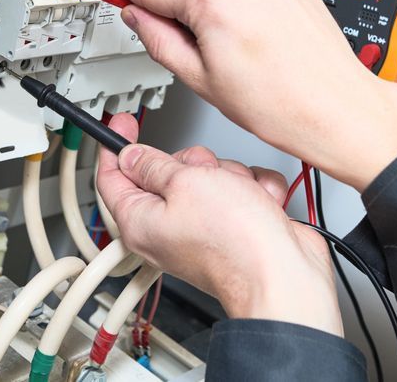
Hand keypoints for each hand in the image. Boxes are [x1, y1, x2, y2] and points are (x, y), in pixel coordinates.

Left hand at [98, 114, 343, 335]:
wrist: (284, 273)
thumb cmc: (233, 239)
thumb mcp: (184, 182)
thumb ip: (154, 164)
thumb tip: (130, 156)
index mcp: (140, 222)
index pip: (112, 178)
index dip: (116, 145)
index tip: (122, 124)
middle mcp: (167, 229)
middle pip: (168, 172)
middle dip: (193, 162)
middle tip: (205, 173)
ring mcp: (202, 229)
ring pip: (209, 177)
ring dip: (230, 176)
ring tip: (240, 194)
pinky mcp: (234, 227)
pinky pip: (239, 190)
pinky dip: (254, 191)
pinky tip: (260, 203)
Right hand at [101, 0, 396, 189]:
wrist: (336, 107)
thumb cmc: (280, 102)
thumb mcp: (199, 79)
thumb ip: (158, 40)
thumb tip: (137, 17)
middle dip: (177, 10)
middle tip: (193, 53)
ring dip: (209, 6)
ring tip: (233, 51)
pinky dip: (238, 3)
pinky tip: (251, 38)